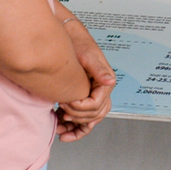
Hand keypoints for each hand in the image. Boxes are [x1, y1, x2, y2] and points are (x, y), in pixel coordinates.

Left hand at [55, 19, 114, 141]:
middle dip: (77, 118)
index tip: (65, 104)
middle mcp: (102, 91)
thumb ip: (99, 70)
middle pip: (94, 115)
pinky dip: (73, 125)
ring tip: (60, 131)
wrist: (69, 38)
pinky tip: (61, 126)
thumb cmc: (79, 45)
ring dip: (75, 127)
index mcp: (105, 82)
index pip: (97, 104)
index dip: (81, 108)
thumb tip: (110, 80)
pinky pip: (83, 117)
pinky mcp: (84, 97)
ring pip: (89, 120)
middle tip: (61, 112)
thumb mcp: (88, 56)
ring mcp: (93, 95)